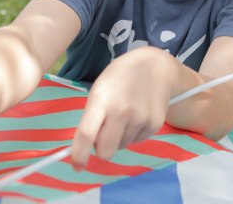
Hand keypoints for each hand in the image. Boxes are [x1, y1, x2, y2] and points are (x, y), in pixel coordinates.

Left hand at [70, 47, 175, 168]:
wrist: (155, 66)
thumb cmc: (120, 77)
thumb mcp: (100, 89)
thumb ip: (92, 116)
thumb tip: (87, 146)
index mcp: (102, 100)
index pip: (86, 134)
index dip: (79, 155)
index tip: (77, 166)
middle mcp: (122, 111)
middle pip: (105, 151)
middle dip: (101, 149)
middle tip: (103, 133)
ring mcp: (141, 119)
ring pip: (121, 146)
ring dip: (119, 137)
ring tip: (125, 114)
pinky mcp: (155, 124)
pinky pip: (136, 141)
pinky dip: (133, 133)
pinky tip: (137, 113)